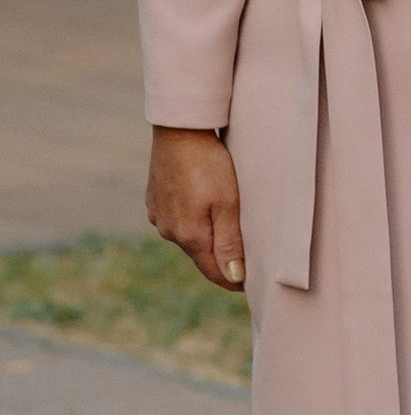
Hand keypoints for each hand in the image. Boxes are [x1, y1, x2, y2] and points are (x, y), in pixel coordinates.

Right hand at [148, 127, 244, 289]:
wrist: (179, 130)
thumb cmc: (208, 164)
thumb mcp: (227, 203)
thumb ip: (230, 242)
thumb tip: (233, 277)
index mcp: (188, 235)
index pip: (213, 271)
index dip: (233, 280)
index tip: (251, 284)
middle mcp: (168, 230)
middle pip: (201, 255)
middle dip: (221, 259)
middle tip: (246, 260)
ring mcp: (158, 215)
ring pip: (188, 236)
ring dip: (206, 237)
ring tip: (227, 231)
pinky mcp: (155, 199)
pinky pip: (177, 218)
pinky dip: (193, 219)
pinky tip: (204, 208)